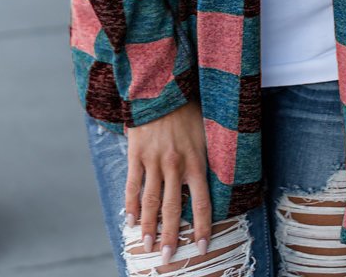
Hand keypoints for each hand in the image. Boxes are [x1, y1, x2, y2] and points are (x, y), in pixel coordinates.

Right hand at [124, 98, 211, 262]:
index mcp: (196, 161)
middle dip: (169, 236)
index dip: (201, 227)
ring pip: (150, 201)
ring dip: (148, 227)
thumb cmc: (188, 108)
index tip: (200, 247)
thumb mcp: (207, 131)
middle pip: (172, 209)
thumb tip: (215, 176)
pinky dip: (131, 204)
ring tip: (145, 246)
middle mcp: (175, 165)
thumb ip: (208, 156)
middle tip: (166, 258)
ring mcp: (154, 160)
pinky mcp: (137, 153)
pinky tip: (130, 219)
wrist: (162, 86)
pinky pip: (132, 184)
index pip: (201, 203)